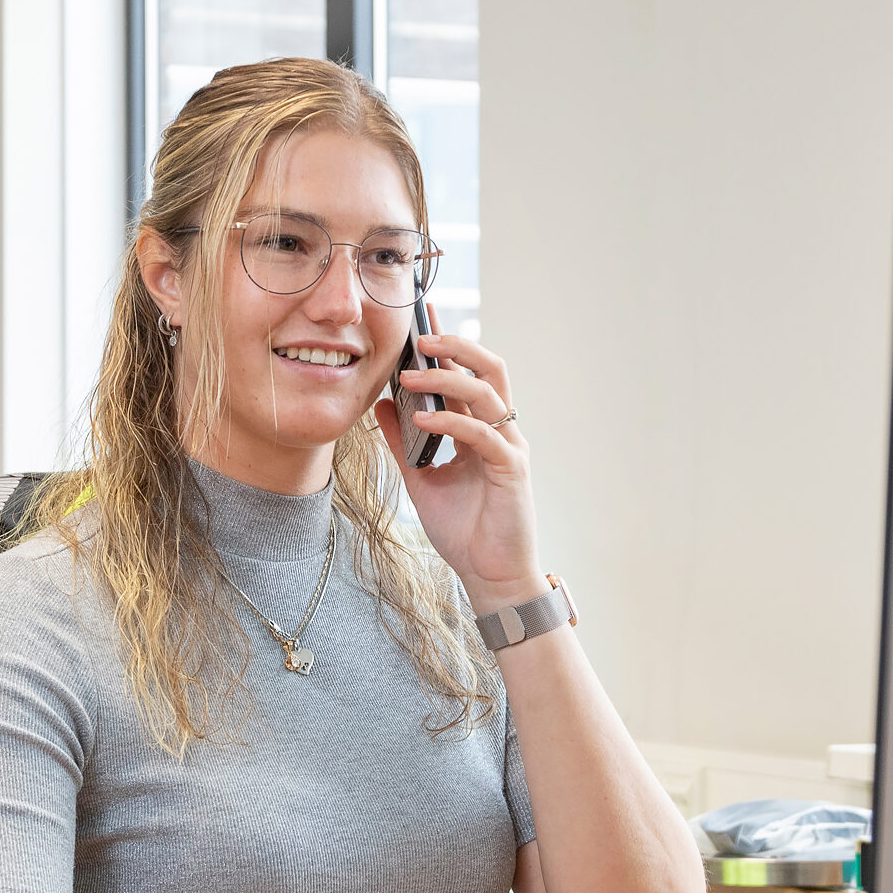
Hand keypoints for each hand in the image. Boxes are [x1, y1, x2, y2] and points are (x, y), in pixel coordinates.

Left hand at [373, 307, 545, 613]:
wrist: (489, 576)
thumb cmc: (462, 529)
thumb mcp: (419, 477)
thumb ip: (402, 440)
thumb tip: (380, 403)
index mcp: (482, 428)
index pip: (468, 373)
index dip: (448, 343)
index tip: (421, 316)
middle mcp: (501, 430)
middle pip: (490, 368)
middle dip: (457, 344)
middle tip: (419, 335)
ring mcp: (510, 447)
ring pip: (487, 393)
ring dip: (447, 379)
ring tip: (410, 375)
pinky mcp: (512, 470)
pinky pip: (483, 434)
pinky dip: (453, 422)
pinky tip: (424, 420)